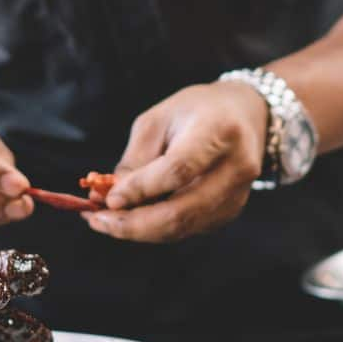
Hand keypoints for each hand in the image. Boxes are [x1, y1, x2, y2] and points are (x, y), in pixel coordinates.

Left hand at [90, 81, 266, 243]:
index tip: (108, 199)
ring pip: (182, 227)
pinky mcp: (231, 211)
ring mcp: (237, 194)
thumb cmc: (196, 111)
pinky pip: (187, 228)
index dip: (141, 188)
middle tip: (97, 221)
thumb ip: (136, 159)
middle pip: (181, 210)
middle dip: (133, 223)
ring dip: (139, 230)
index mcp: (219, 131)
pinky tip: (131, 219)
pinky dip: (155, 229)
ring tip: (104, 221)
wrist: (245, 115)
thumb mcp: (158, 119)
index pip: (178, 169)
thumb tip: (111, 199)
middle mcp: (236, 167)